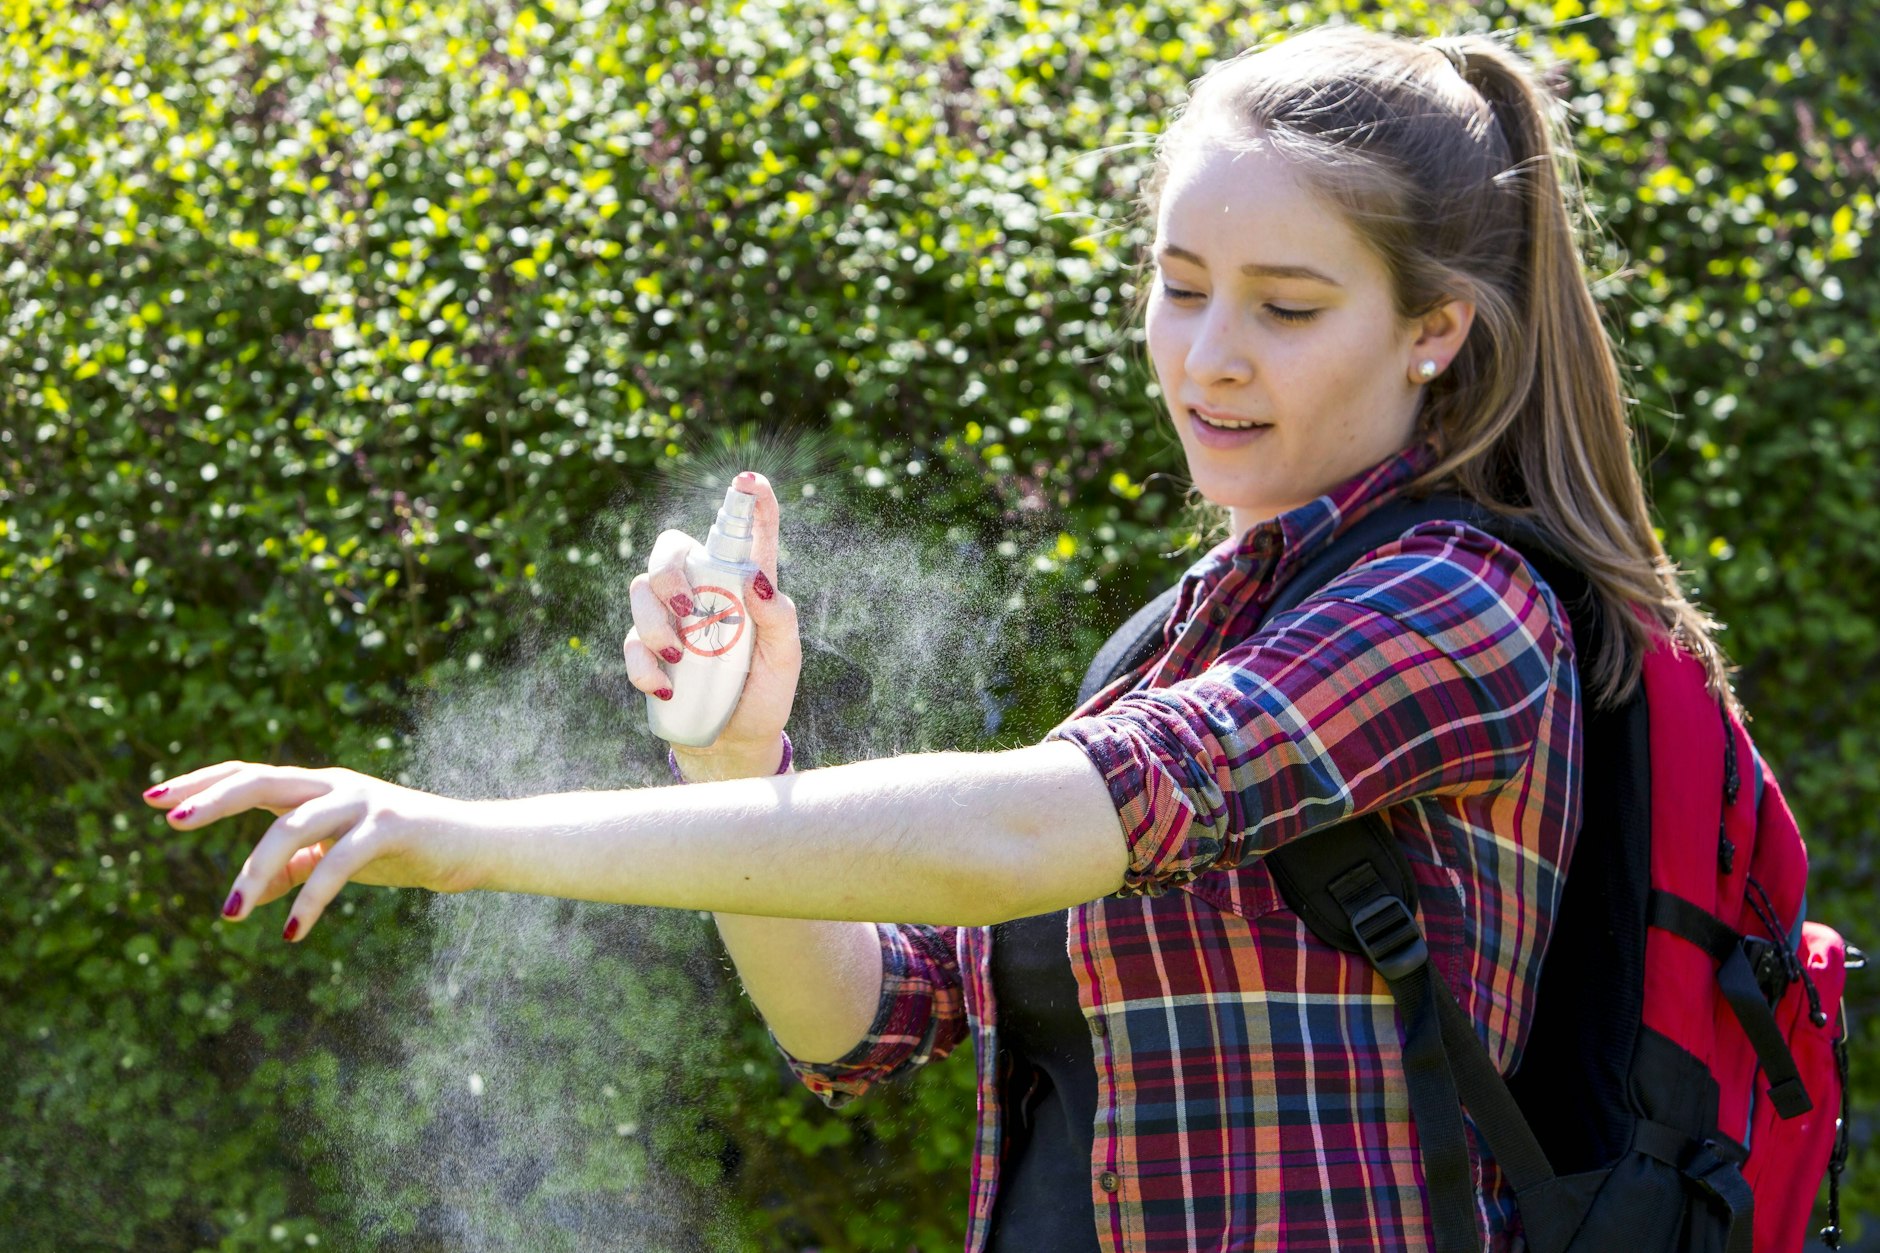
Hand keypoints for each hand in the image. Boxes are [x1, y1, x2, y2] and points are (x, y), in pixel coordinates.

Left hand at [143, 761, 481, 939]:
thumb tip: (245, 898)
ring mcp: (364, 802)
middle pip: (263, 780)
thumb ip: (292, 869)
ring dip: (255, 869)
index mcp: (317, 787)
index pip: (250, 775)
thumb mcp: (337, 858)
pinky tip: (293, 932)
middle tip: (172, 821)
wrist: (471, 846)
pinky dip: (311, 896)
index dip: (203, 783)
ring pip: (294, 824)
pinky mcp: (391, 827)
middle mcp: (335, 785)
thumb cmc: (401, 850)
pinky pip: (338, 861)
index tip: (154, 798)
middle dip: (214, 797)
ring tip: (230, 914)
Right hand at [623, 469, 800, 774]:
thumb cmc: (766, 692)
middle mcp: (703, 589)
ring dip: (653, 622)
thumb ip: (780, 617)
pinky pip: (630, 641)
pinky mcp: (646, 650)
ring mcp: (670, 618)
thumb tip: (756, 580)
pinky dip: (643, 665)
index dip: (749, 500)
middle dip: (668, 570)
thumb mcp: (786, 657)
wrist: (733, 742)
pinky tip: (665, 688)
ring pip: (641, 589)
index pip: (746, 532)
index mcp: (744, 583)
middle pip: (671, 548)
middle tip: (687, 607)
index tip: (749, 480)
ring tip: (679, 658)